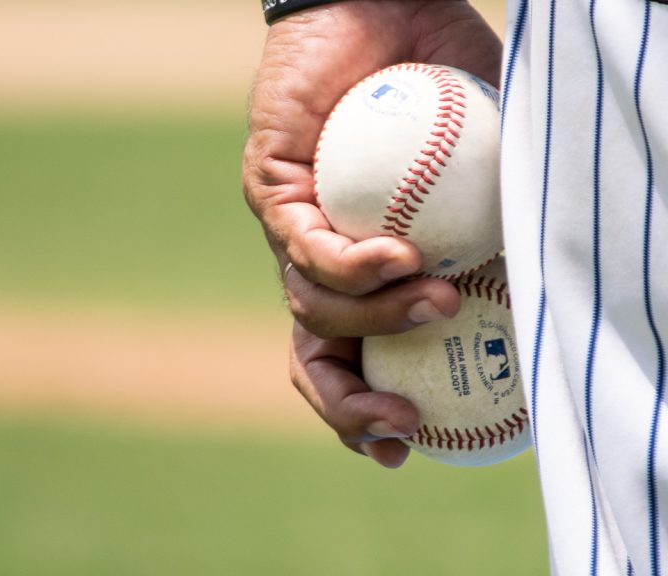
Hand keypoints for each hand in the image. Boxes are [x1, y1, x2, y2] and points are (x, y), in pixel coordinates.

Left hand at [244, 0, 501, 465]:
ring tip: (437, 299)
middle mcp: (321, 259)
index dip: (369, 411)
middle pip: (314, 357)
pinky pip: (303, 246)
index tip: (408, 444)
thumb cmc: (444, 86)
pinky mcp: (271, 188)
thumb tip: (544, 281)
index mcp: (364, 270)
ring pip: (311, 310)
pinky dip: (355, 264)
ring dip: (378, 322)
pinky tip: (400, 251)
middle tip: (401, 427)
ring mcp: (293, 227)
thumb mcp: (493, 164)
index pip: (353, 358)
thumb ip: (508, 221)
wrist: (386, 10)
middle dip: (349, 407)